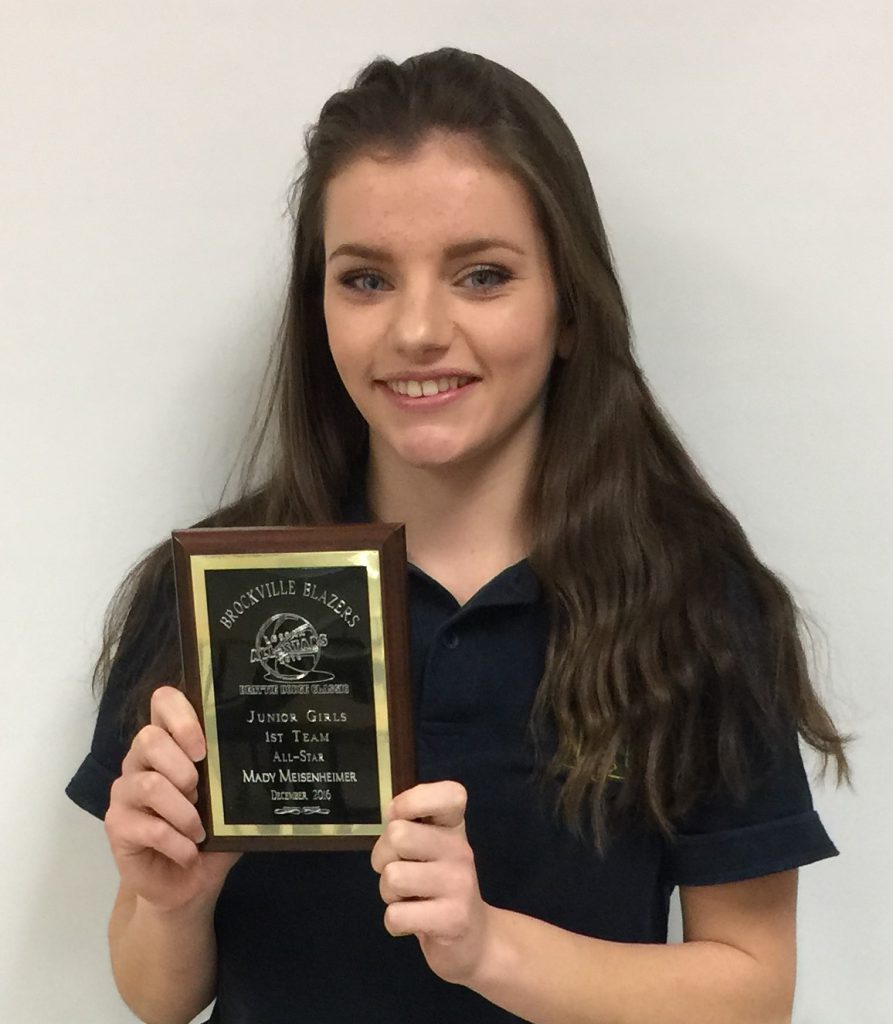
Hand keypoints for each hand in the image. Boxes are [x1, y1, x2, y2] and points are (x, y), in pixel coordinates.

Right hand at [104, 685, 239, 911]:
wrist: (185, 885)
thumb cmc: (209, 835)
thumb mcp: (228, 804)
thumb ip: (233, 780)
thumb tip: (264, 760)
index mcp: (169, 744)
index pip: (163, 701)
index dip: (181, 715)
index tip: (203, 747)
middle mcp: (141, 761)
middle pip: (149, 738)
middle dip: (183, 767)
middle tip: (200, 793)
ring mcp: (125, 791)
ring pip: (150, 784)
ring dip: (184, 811)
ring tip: (198, 830)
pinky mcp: (116, 825)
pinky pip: (148, 827)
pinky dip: (177, 843)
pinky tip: (189, 852)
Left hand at [371, 781, 491, 984]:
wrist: (474, 942)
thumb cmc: (438, 885)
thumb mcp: (428, 847)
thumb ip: (409, 824)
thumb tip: (392, 812)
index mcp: (454, 826)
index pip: (449, 794)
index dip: (412, 801)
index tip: (402, 819)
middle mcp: (461, 849)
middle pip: (398, 834)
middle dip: (383, 857)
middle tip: (401, 871)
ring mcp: (460, 884)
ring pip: (393, 876)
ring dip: (389, 893)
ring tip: (409, 899)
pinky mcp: (453, 920)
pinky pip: (395, 916)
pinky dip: (395, 923)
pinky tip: (415, 922)